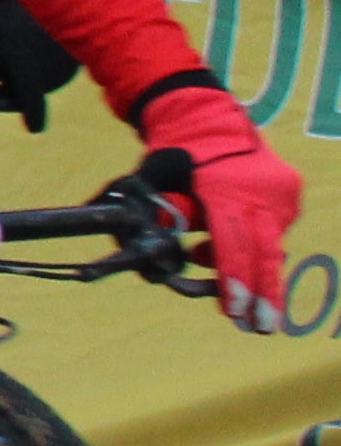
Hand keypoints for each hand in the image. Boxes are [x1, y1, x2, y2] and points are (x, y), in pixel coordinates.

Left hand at [138, 81, 303, 330]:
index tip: (236, 311)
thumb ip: (159, 218)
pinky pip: (273, 230)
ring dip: (248, 269)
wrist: (209, 119)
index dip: (234, 282)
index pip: (234, 246)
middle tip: (261, 327)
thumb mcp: (155, 182)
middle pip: (264, 254)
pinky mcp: (290, 194)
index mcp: (226, 191)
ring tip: (228, 286)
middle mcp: (261, 194)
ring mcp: (281, 194)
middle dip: (262, 295)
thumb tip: (157, 258)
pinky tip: (228, 248)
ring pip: (269, 245)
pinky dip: (253, 245)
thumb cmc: (175, 155)